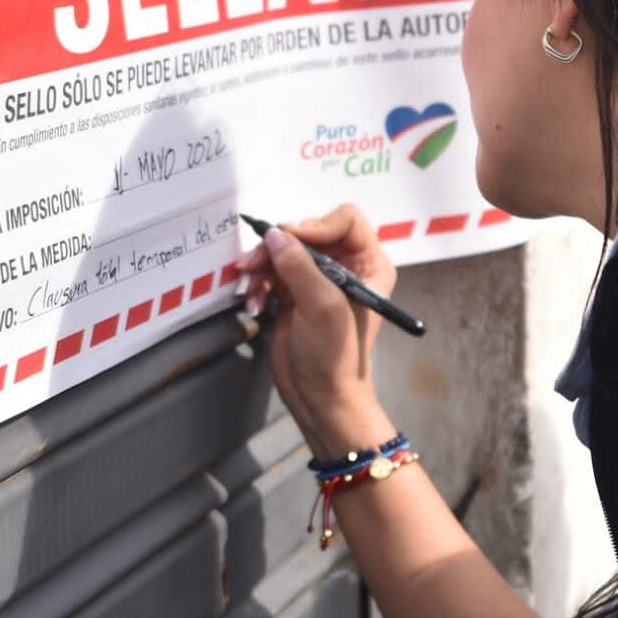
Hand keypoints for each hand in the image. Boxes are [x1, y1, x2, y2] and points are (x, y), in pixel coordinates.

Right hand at [235, 204, 398, 460]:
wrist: (319, 398)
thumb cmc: (336, 356)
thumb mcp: (322, 306)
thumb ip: (299, 266)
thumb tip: (273, 235)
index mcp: (368, 263)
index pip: (346, 220)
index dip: (317, 225)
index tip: (291, 240)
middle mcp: (346, 266)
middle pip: (309, 232)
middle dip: (280, 246)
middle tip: (254, 262)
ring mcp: (318, 279)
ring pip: (285, 250)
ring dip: (262, 265)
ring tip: (249, 286)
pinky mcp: (294, 293)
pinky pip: (272, 271)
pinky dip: (259, 282)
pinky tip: (254, 303)